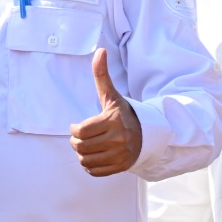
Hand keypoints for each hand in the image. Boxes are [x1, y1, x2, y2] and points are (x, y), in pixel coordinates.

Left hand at [69, 48, 142, 175]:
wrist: (147, 134)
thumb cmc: (123, 113)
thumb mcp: (111, 95)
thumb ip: (102, 75)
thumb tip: (100, 50)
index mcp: (113, 122)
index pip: (80, 131)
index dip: (74, 129)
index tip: (76, 126)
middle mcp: (119, 140)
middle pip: (80, 147)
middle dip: (75, 141)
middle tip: (80, 137)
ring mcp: (121, 155)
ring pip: (85, 160)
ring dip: (81, 154)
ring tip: (87, 146)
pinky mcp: (121, 167)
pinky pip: (94, 171)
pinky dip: (89, 165)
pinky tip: (95, 155)